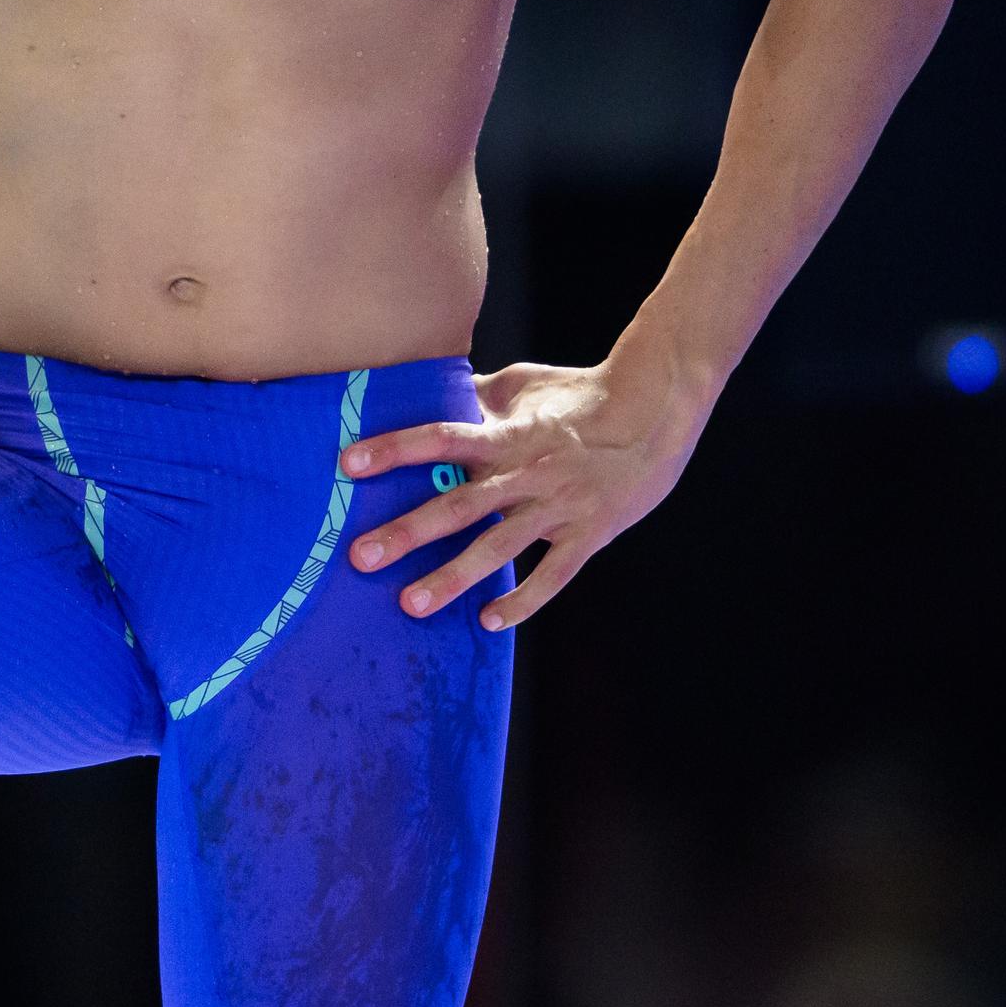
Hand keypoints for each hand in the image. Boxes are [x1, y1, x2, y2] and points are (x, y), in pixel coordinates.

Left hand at [340, 356, 708, 626]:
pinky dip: (522, 601)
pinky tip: (487, 622)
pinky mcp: (589, 533)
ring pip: (499, 547)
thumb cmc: (581, 394)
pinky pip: (553, 575)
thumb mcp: (523, 383)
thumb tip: (428, 391)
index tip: (349, 465)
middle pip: (459, 505)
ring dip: (453, 577)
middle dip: (407, 532)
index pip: (441, 438)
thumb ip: (474, 395)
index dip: (395, 450)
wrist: (656, 409)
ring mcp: (559, 507)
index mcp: (508, 433)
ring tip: (410, 605)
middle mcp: (528, 472)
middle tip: (360, 556)